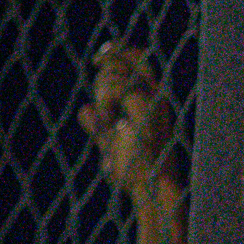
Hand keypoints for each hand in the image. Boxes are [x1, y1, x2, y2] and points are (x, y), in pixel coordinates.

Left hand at [78, 45, 177, 196]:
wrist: (147, 190)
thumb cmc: (136, 172)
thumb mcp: (112, 145)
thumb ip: (100, 127)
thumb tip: (85, 112)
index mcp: (152, 102)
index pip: (139, 61)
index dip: (119, 53)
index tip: (99, 58)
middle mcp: (157, 96)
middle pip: (132, 57)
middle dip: (109, 66)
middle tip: (102, 96)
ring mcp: (153, 101)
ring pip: (117, 73)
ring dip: (102, 92)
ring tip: (105, 118)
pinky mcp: (146, 108)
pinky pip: (118, 86)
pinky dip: (105, 100)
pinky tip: (107, 119)